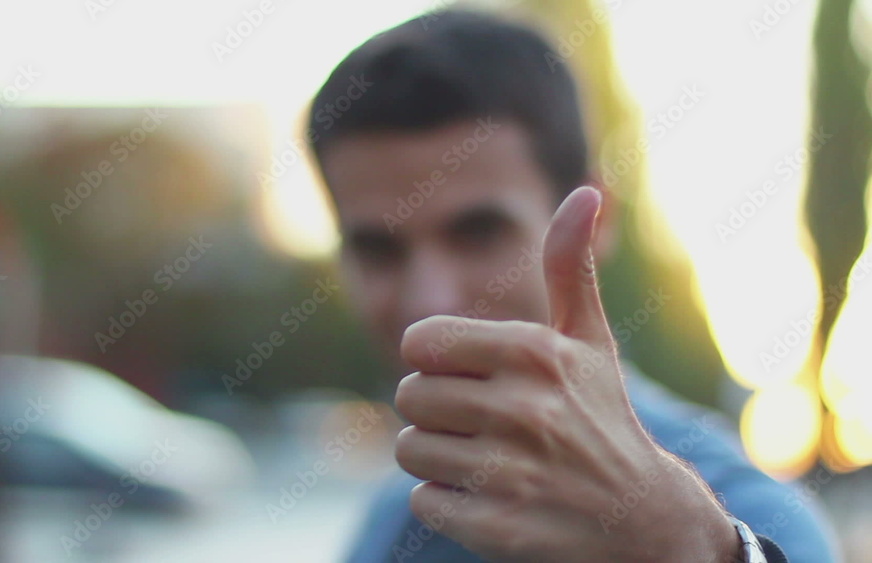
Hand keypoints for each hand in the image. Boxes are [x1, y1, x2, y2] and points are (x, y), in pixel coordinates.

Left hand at [394, 187, 739, 561]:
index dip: (436, 360)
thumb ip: (571, 267)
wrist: (643, 521)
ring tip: (489, 458)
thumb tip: (585, 192)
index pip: (419, 342)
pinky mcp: (496, 528)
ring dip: (439, 456)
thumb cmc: (601, 417)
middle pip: (409, 397)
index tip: (469, 374)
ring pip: (410, 450)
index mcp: (535, 353)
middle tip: (483, 422)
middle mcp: (523, 409)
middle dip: (436, 410)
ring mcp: (510, 473)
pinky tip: (494, 497)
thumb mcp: (591, 341)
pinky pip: (424, 500)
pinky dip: (449, 501)